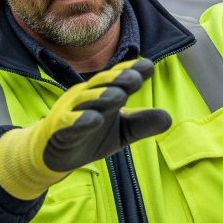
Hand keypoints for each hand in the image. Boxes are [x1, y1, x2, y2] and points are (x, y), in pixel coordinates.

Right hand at [0, 57, 171, 199]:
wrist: (52, 156)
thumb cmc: (88, 137)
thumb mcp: (120, 133)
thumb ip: (141, 124)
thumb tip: (169, 118)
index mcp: (100, 94)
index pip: (116, 78)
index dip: (130, 70)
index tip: (148, 66)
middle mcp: (85, 97)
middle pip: (102, 84)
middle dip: (118, 79)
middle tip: (135, 78)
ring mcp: (70, 112)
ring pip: (86, 100)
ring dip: (102, 96)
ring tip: (119, 97)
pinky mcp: (59, 129)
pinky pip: (69, 122)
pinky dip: (81, 120)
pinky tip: (94, 119)